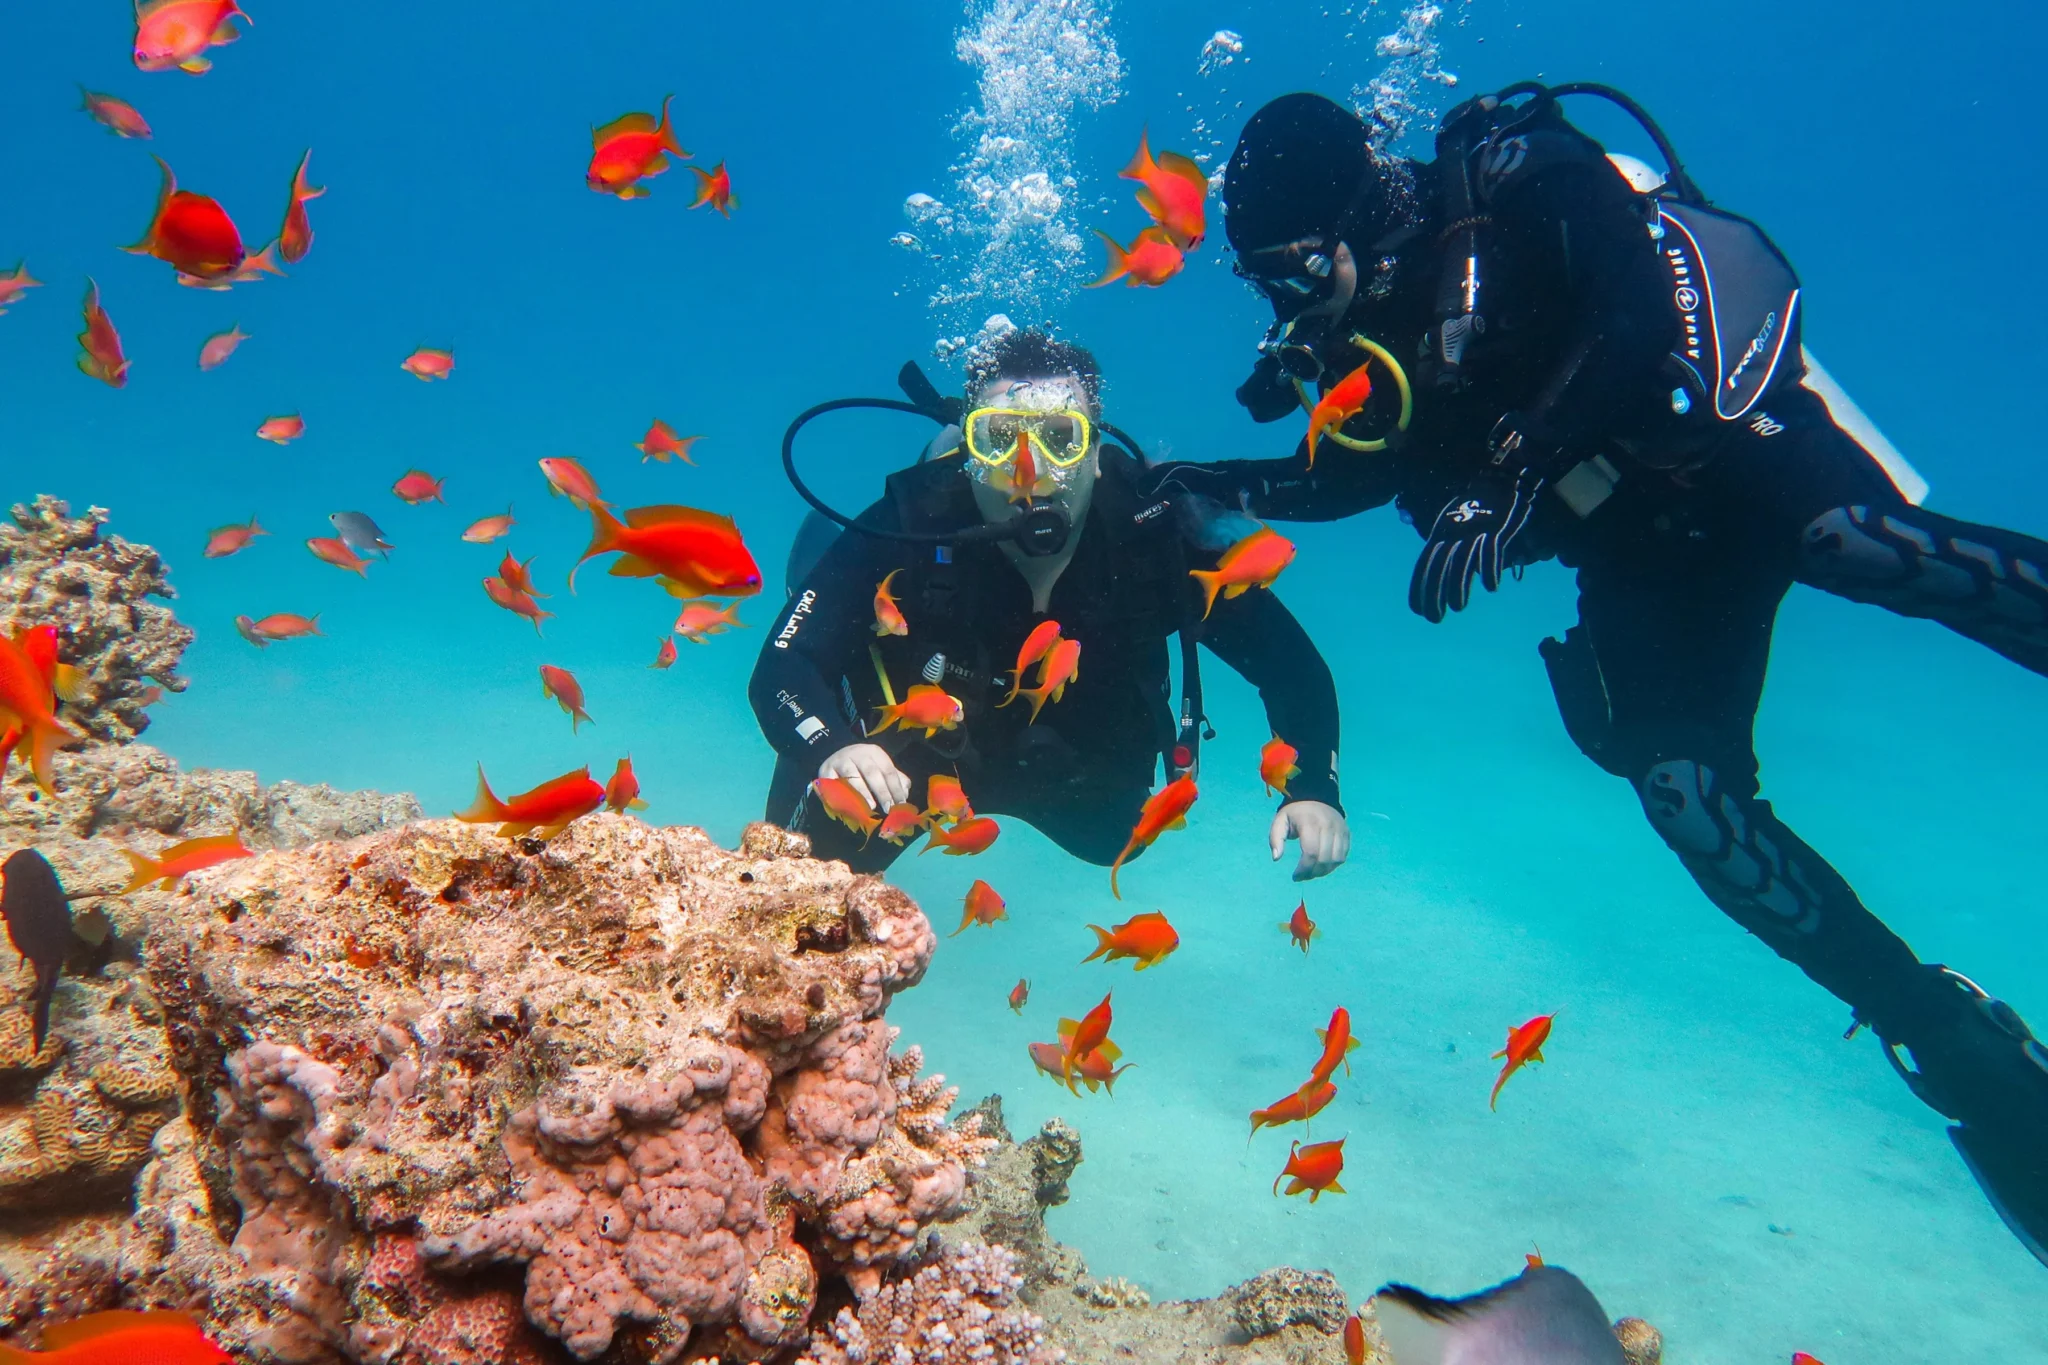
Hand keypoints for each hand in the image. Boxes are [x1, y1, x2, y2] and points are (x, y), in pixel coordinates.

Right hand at [816, 744, 909, 811]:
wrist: (834, 754)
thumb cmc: (863, 765)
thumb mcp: (880, 766)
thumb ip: (895, 778)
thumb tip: (905, 792)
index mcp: (874, 752)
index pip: (888, 770)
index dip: (895, 788)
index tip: (900, 803)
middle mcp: (857, 754)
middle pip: (872, 773)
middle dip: (882, 792)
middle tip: (888, 808)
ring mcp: (840, 761)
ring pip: (852, 776)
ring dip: (863, 792)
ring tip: (871, 807)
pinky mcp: (825, 771)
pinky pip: (834, 784)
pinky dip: (842, 795)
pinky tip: (850, 806)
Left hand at [1269, 800, 1349, 881]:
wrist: (1316, 797)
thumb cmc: (1295, 813)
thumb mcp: (1280, 821)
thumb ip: (1275, 839)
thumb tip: (1276, 858)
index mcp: (1310, 822)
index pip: (1311, 852)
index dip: (1304, 869)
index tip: (1295, 876)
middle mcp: (1328, 826)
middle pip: (1324, 859)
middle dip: (1313, 873)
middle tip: (1303, 876)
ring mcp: (1340, 830)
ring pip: (1336, 860)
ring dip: (1324, 871)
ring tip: (1312, 872)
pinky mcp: (1347, 834)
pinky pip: (1343, 856)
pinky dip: (1333, 865)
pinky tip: (1322, 866)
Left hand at [1408, 463, 1545, 622]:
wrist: (1501, 479)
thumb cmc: (1479, 508)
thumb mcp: (1460, 528)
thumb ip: (1457, 551)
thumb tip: (1458, 575)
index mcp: (1441, 533)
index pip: (1425, 563)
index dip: (1420, 586)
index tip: (1417, 610)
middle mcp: (1453, 532)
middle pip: (1439, 565)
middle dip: (1434, 593)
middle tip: (1434, 618)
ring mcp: (1474, 529)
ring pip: (1461, 560)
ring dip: (1458, 585)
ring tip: (1458, 607)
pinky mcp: (1496, 527)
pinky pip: (1491, 549)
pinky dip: (1491, 567)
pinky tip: (1491, 587)